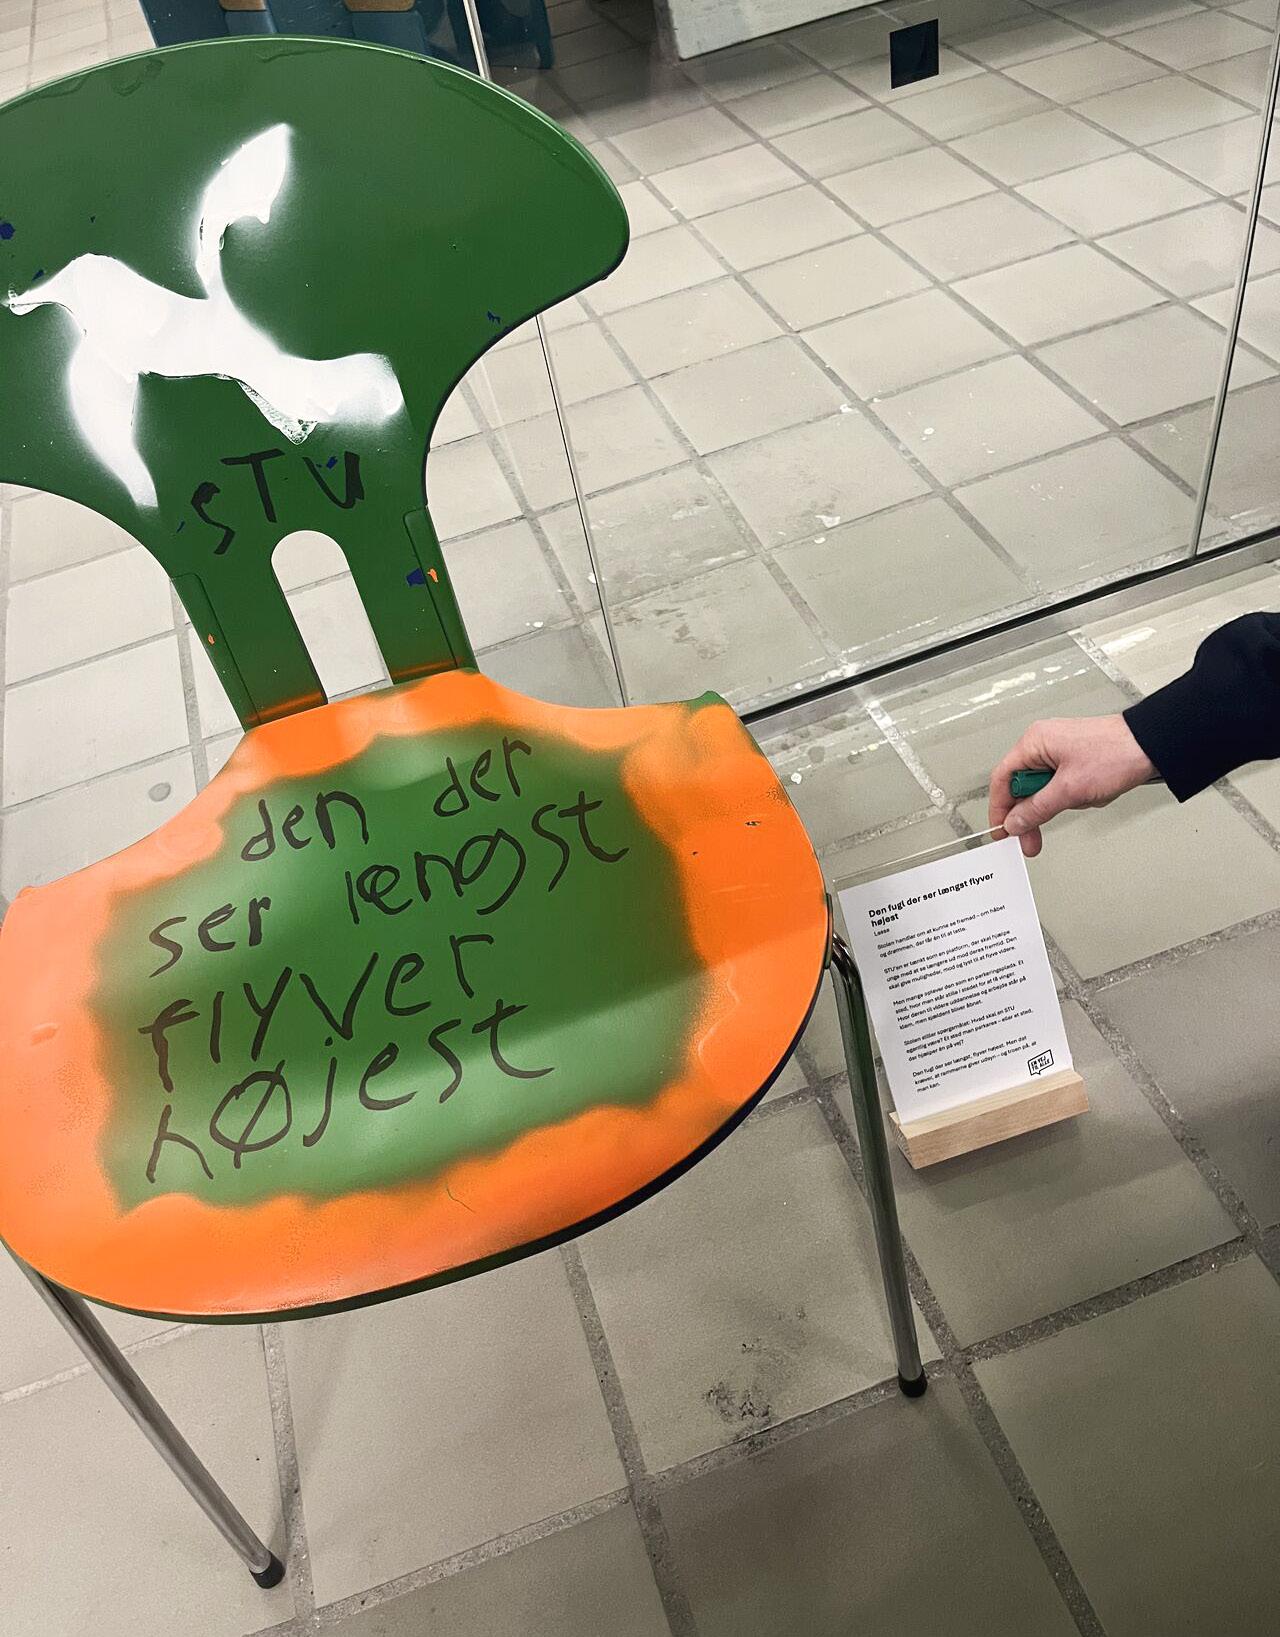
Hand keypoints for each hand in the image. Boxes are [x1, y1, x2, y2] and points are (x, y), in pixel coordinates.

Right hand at [989, 715, 1154, 856]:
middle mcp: (1043, 745)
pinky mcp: (1075, 761)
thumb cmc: (1116, 753)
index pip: (1002, 779)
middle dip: (1035, 812)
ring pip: (1045, 790)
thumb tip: (1014, 822)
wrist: (1152, 746)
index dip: (1000, 809)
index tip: (1003, 831)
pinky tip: (1093, 793)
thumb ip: (1037, 809)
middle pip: (1022, 787)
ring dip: (1063, 802)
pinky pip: (1063, 787)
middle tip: (1032, 838)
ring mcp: (1060, 752)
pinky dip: (1076, 796)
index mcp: (1034, 743)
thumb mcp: (1070, 789)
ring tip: (1085, 797)